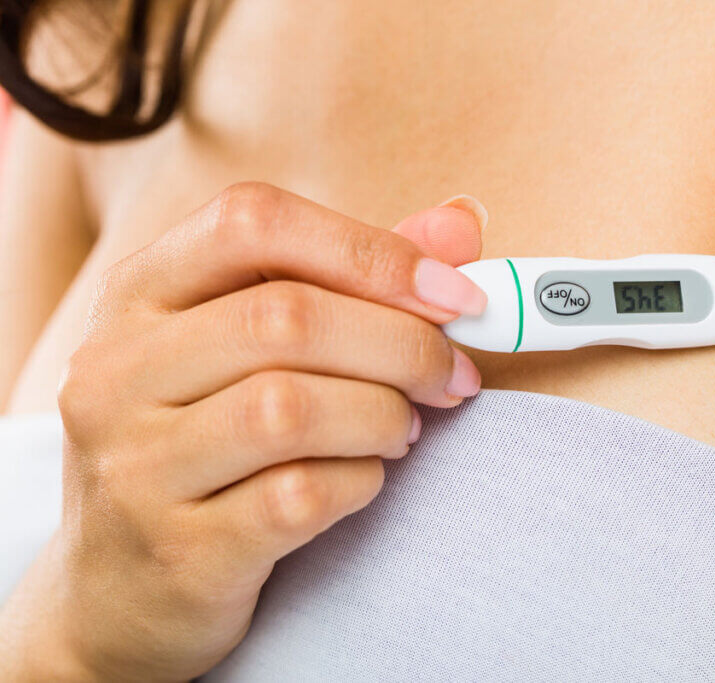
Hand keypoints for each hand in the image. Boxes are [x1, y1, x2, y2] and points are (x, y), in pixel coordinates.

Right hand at [0, 183, 487, 680]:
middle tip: (452, 374)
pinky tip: (363, 479)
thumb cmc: (207, 441)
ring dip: (382, 414)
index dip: (371, 251)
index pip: (251, 223)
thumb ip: (356, 276)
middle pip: (286, 318)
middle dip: (402, 343)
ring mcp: (135, 466)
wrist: (120, 589)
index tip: (454, 294)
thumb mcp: (253, 345)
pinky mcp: (176, 550)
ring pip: (291, 409)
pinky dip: (359, 481)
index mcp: (139, 295)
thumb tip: (461, 223)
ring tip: (402, 427)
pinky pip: (298, 498)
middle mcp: (116, 370)